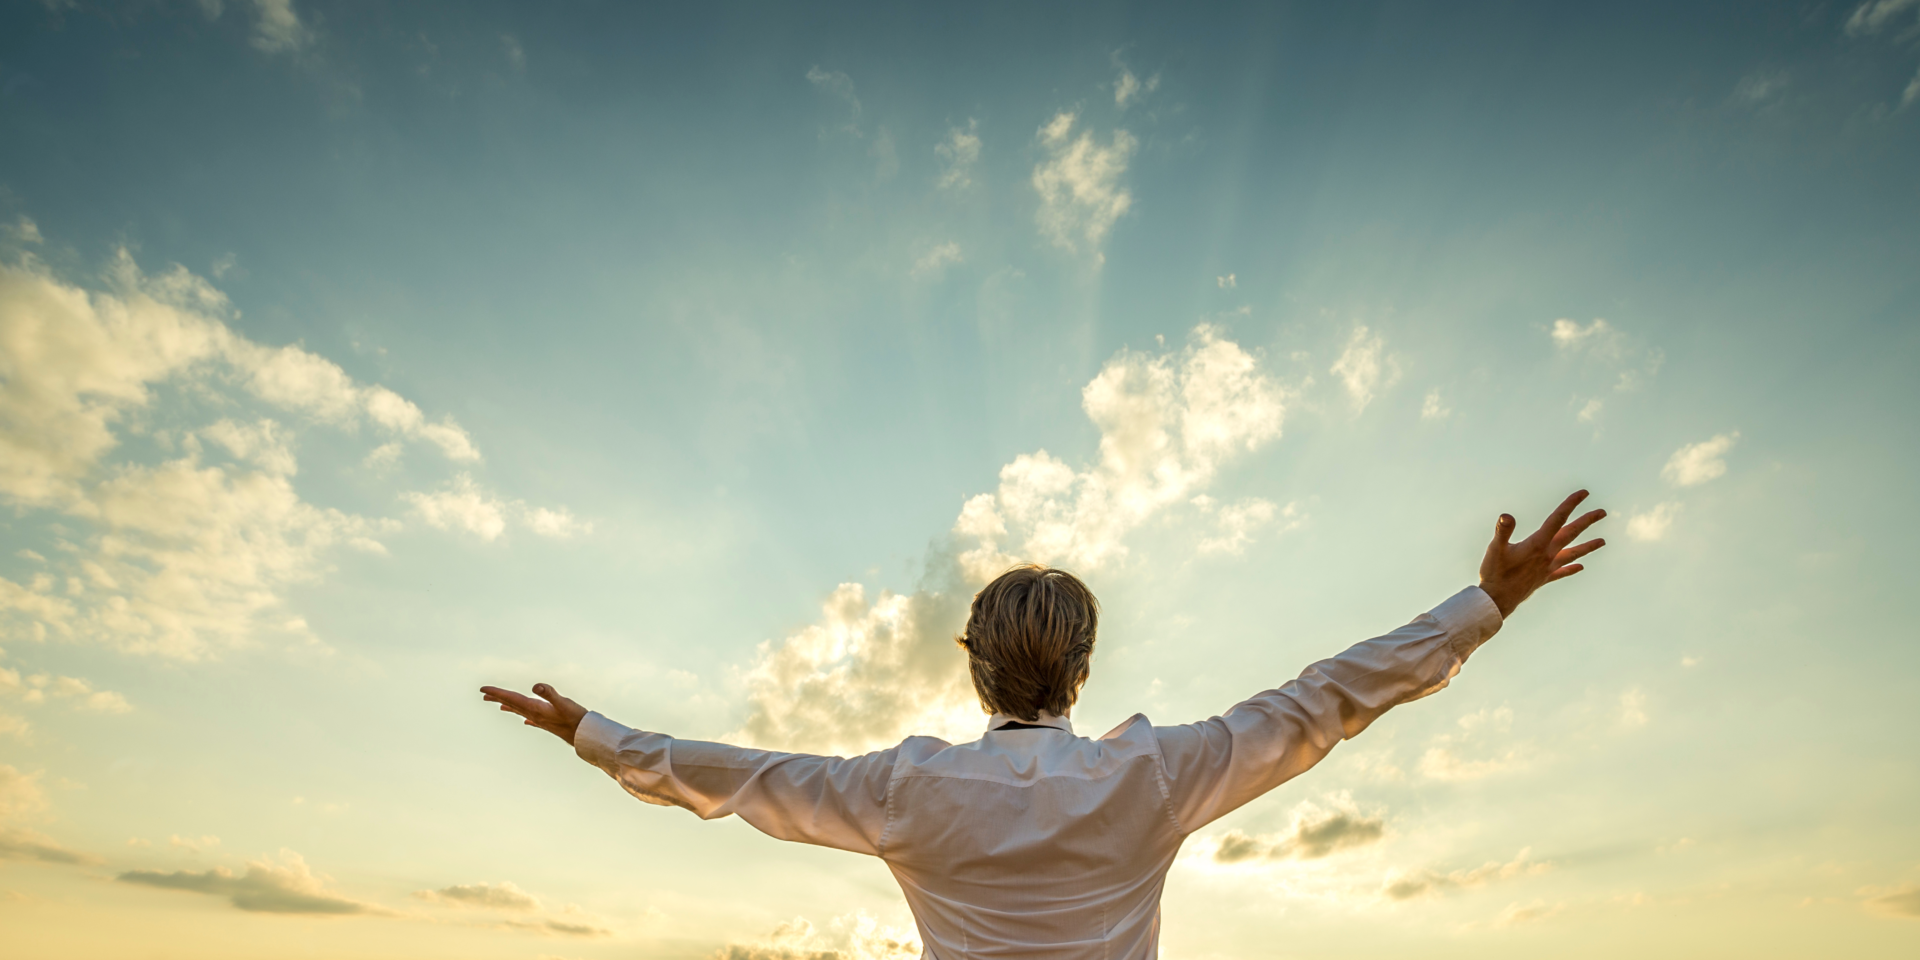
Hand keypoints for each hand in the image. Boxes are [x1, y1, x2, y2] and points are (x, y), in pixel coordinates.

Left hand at [480, 683, 588, 745]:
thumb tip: (535, 686)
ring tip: (500, 705)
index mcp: (535, 708)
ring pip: (521, 712)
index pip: (512, 698)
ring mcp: (541, 720)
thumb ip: (549, 693)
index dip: (497, 693)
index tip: (483, 689)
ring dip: (509, 706)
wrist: (585, 736)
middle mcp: (535, 715)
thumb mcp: (563, 703)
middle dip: (498, 698)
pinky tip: (526, 721)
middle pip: (512, 705)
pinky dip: (526, 717)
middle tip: (484, 695)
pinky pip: (532, 719)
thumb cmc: (575, 718)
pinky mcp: (549, 723)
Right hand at [1478, 489, 1606, 617]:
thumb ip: (1503, 531)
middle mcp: (1547, 555)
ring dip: (1588, 546)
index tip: (1583, 493)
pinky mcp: (1543, 578)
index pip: (1557, 519)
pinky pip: (1562, 572)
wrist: (1497, 601)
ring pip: (1573, 553)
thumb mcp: (1495, 549)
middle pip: (1571, 534)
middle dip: (1587, 521)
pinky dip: (1572, 568)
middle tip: (1602, 512)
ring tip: (1603, 541)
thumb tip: (1507, 516)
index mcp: (1538, 544)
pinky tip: (1581, 567)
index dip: (1570, 504)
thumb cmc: (1494, 574)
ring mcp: (1547, 568)